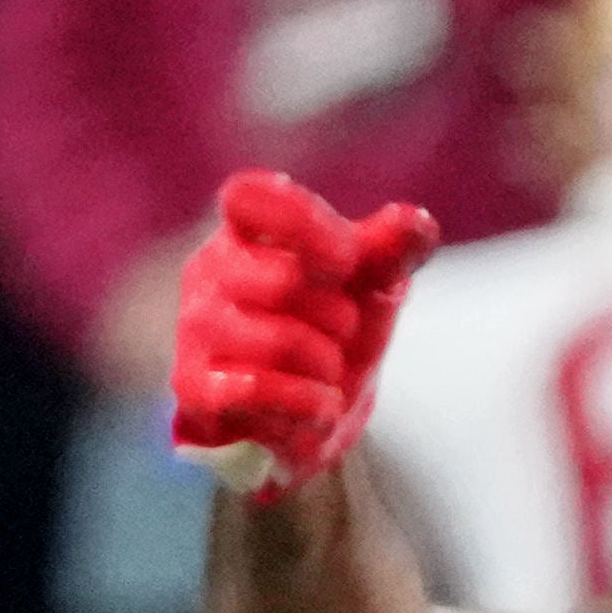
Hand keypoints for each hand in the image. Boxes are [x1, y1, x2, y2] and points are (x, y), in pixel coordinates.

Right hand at [168, 173, 439, 496]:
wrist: (311, 415)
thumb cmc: (334, 332)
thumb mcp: (370, 286)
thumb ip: (390, 251)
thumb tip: (417, 222)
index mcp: (246, 233)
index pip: (250, 197)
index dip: (304, 223)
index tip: (347, 258)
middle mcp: (209, 273)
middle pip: (286, 280)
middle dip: (339, 316)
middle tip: (339, 331)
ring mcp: (196, 330)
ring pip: (281, 342)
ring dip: (327, 365)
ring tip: (324, 370)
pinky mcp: (194, 389)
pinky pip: (257, 391)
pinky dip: (309, 404)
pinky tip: (318, 406)